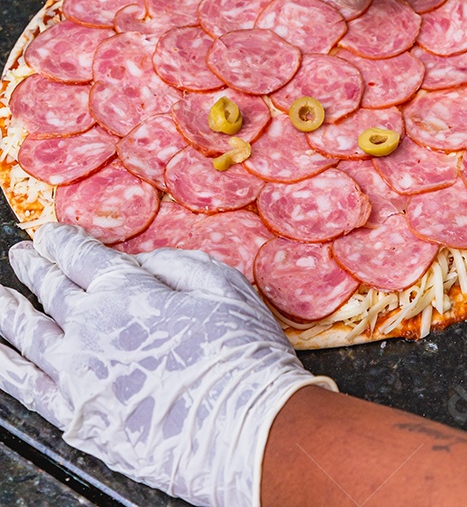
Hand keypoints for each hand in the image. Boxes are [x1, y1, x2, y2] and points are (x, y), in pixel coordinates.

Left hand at [0, 223, 334, 506]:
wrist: (247, 429)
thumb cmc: (240, 355)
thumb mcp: (219, 283)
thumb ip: (171, 262)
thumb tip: (138, 260)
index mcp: (125, 290)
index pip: (81, 256)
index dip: (63, 242)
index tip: (51, 235)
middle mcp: (91, 329)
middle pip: (52, 290)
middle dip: (35, 267)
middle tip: (22, 254)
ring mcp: (79, 376)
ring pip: (29, 335)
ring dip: (9, 311)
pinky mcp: (78, 418)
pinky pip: (26, 389)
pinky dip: (5, 367)